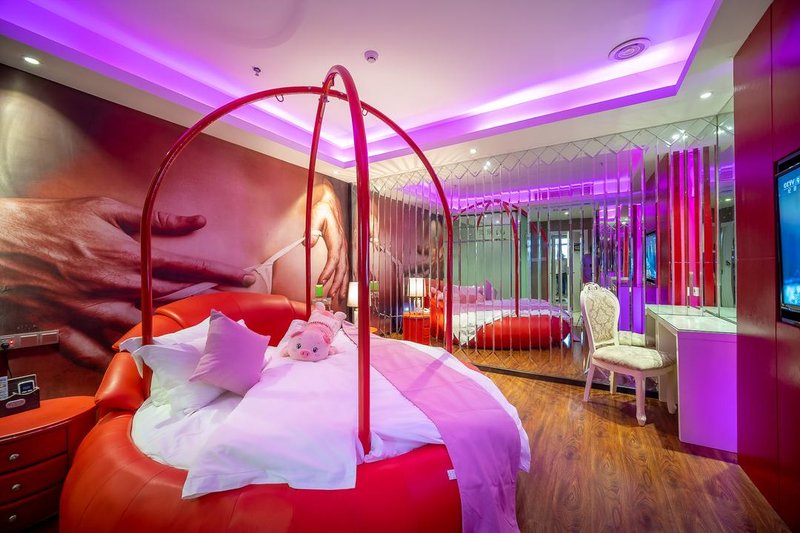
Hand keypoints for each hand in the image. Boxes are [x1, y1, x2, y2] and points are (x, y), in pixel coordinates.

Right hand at [0, 197, 254, 367]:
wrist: (3, 243)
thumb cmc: (53, 221)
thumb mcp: (104, 208)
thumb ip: (152, 218)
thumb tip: (195, 220)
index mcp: (126, 257)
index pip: (185, 266)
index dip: (219, 271)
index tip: (244, 276)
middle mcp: (114, 288)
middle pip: (171, 301)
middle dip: (205, 303)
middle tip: (230, 308)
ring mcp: (91, 313)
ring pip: (141, 332)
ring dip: (169, 335)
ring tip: (195, 339)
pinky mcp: (67, 331)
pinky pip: (97, 356)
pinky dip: (117, 362)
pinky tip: (140, 365)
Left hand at [307, 182, 348, 300]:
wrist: (330, 204)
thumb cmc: (322, 209)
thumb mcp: (315, 215)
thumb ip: (311, 228)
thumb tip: (309, 243)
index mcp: (336, 238)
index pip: (334, 258)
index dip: (329, 271)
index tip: (321, 281)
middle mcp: (342, 245)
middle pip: (342, 268)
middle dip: (337, 283)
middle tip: (330, 295)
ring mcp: (343, 248)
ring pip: (345, 269)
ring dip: (342, 284)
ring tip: (338, 297)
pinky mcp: (341, 250)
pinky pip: (344, 267)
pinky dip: (342, 279)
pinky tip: (340, 288)